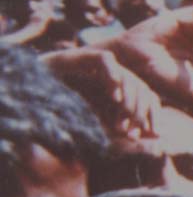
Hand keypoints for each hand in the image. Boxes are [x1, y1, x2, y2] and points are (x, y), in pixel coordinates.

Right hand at [40, 46, 161, 140]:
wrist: (30, 92)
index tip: (154, 135)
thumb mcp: (98, 127)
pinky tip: (114, 96)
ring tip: (123, 120)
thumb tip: (158, 141)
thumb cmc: (64, 113)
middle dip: (141, 112)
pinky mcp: (83, 56)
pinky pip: (106, 61)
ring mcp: (100, 67)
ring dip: (129, 100)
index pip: (149, 99)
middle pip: (142, 88)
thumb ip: (124, 132)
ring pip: (128, 77)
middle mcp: (115, 78)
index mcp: (121, 93)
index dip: (153, 116)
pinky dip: (113, 77)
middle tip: (133, 130)